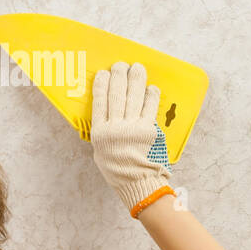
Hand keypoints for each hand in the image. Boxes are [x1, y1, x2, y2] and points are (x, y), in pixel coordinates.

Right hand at [91, 62, 171, 215]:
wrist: (138, 185)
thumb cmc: (119, 171)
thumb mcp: (101, 153)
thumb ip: (104, 133)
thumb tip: (108, 115)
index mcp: (100, 133)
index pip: (99, 102)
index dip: (101, 85)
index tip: (103, 73)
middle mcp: (115, 127)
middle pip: (116, 95)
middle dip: (118, 76)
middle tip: (121, 65)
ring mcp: (133, 127)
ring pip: (134, 96)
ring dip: (136, 79)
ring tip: (137, 68)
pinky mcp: (150, 129)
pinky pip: (150, 107)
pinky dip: (150, 95)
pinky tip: (151, 88)